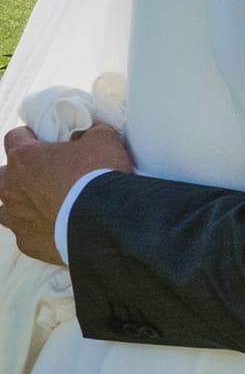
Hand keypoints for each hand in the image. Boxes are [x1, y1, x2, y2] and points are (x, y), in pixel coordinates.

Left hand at [0, 125, 134, 263]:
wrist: (106, 220)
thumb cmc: (99, 176)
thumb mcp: (104, 139)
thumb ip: (91, 131)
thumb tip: (89, 133)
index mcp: (25, 157)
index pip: (14, 137)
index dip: (30, 137)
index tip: (44, 140)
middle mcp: (11, 187)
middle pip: (2, 175)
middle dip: (19, 175)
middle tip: (46, 176)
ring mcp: (17, 217)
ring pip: (6, 210)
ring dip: (22, 206)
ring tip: (47, 206)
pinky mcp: (28, 242)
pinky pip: (26, 235)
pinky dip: (39, 231)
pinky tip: (58, 228)